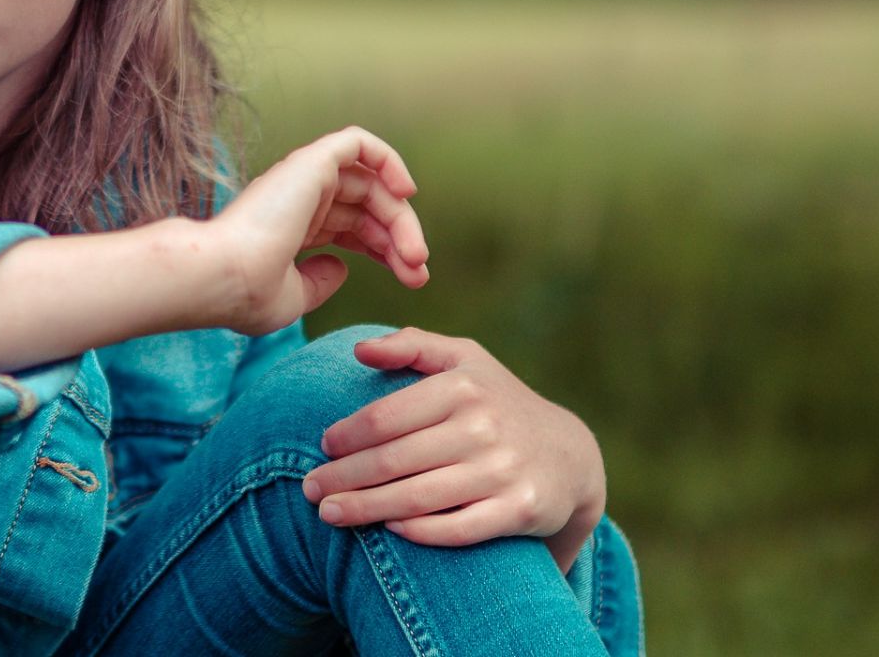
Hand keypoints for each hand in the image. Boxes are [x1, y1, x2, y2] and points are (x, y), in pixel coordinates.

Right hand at [208, 126, 429, 335]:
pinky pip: (358, 143)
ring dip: (401, 216)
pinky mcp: (311, 162)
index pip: (353, 227)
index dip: (387, 251)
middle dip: (400, 238)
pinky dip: (388, 159)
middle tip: (419, 272)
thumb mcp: (292, 298)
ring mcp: (304, 178)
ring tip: (415, 254)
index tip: (412, 280)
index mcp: (293, 228)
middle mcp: (299, 199)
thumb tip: (341, 266)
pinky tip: (406, 193)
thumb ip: (318, 282)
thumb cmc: (246, 295)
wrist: (222, 277)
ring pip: (371, 182)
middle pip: (368, 207)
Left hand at [301, 327, 604, 571]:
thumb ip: (412, 346)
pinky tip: (389, 530)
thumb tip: (359, 350)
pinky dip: (420, 531)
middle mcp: (483, 426)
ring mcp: (502, 470)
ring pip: (418, 497)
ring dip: (366, 509)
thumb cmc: (497, 403)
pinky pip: (459, 527)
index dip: (347, 436)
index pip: (386, 416)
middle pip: (394, 460)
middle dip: (343, 478)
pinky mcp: (519, 510)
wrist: (569, 455)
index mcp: (462, 386)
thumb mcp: (464, 360)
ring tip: (330, 515)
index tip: (322, 448)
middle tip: (309, 491)